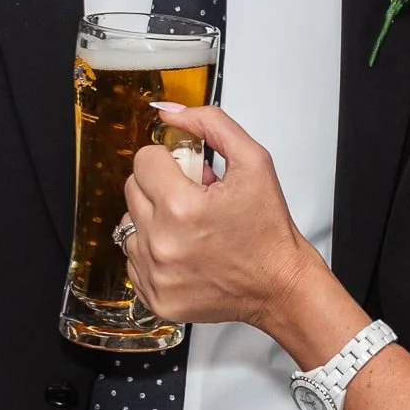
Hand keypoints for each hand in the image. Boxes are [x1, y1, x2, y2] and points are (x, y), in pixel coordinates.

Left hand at [123, 103, 335, 360]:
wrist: (280, 285)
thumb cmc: (269, 230)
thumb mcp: (253, 161)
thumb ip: (211, 124)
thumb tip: (169, 113)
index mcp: (183, 207)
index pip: (144, 160)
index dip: (169, 161)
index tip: (188, 174)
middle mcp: (163, 243)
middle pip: (132, 189)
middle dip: (161, 188)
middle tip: (193, 199)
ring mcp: (156, 274)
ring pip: (129, 225)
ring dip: (154, 220)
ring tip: (189, 229)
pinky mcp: (155, 296)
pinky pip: (134, 260)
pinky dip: (154, 252)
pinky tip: (184, 253)